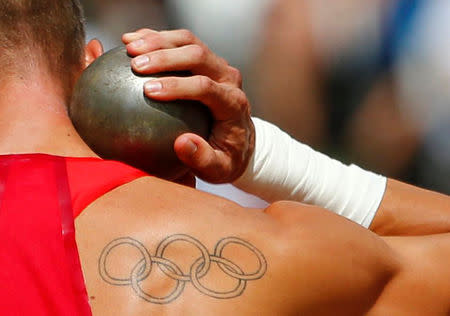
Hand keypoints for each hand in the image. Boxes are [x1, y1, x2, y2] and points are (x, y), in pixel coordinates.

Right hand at [122, 29, 253, 182]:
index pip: (205, 87)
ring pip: (189, 41)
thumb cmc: (226, 158)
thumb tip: (181, 143)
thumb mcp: (218, 168)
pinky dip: (157, 37)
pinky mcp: (207, 60)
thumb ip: (202, 159)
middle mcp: (229, 78)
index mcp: (233, 104)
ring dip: (158, 39)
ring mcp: (218, 66)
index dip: (177, 86)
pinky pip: (182, 42)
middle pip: (198, 55)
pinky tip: (131, 40)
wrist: (239, 141)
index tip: (148, 90)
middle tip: (134, 63)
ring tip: (127, 45)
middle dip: (165, 56)